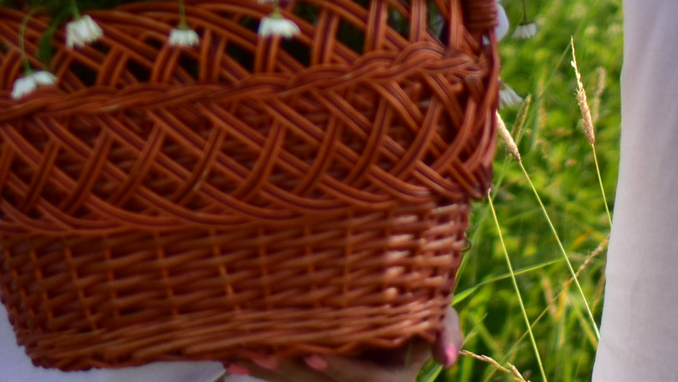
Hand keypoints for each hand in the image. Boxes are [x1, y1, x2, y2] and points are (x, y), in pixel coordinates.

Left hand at [227, 307, 460, 380]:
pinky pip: (286, 379)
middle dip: (289, 372)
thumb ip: (444, 330)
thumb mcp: (439, 313)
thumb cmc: (420, 304)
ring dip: (267, 372)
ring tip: (236, 357)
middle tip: (259, 352)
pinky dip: (260, 370)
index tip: (310, 353)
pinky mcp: (316, 378)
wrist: (397, 303)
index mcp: (394, 378)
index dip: (338, 369)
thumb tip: (446, 362)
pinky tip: (231, 360)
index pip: (366, 379)